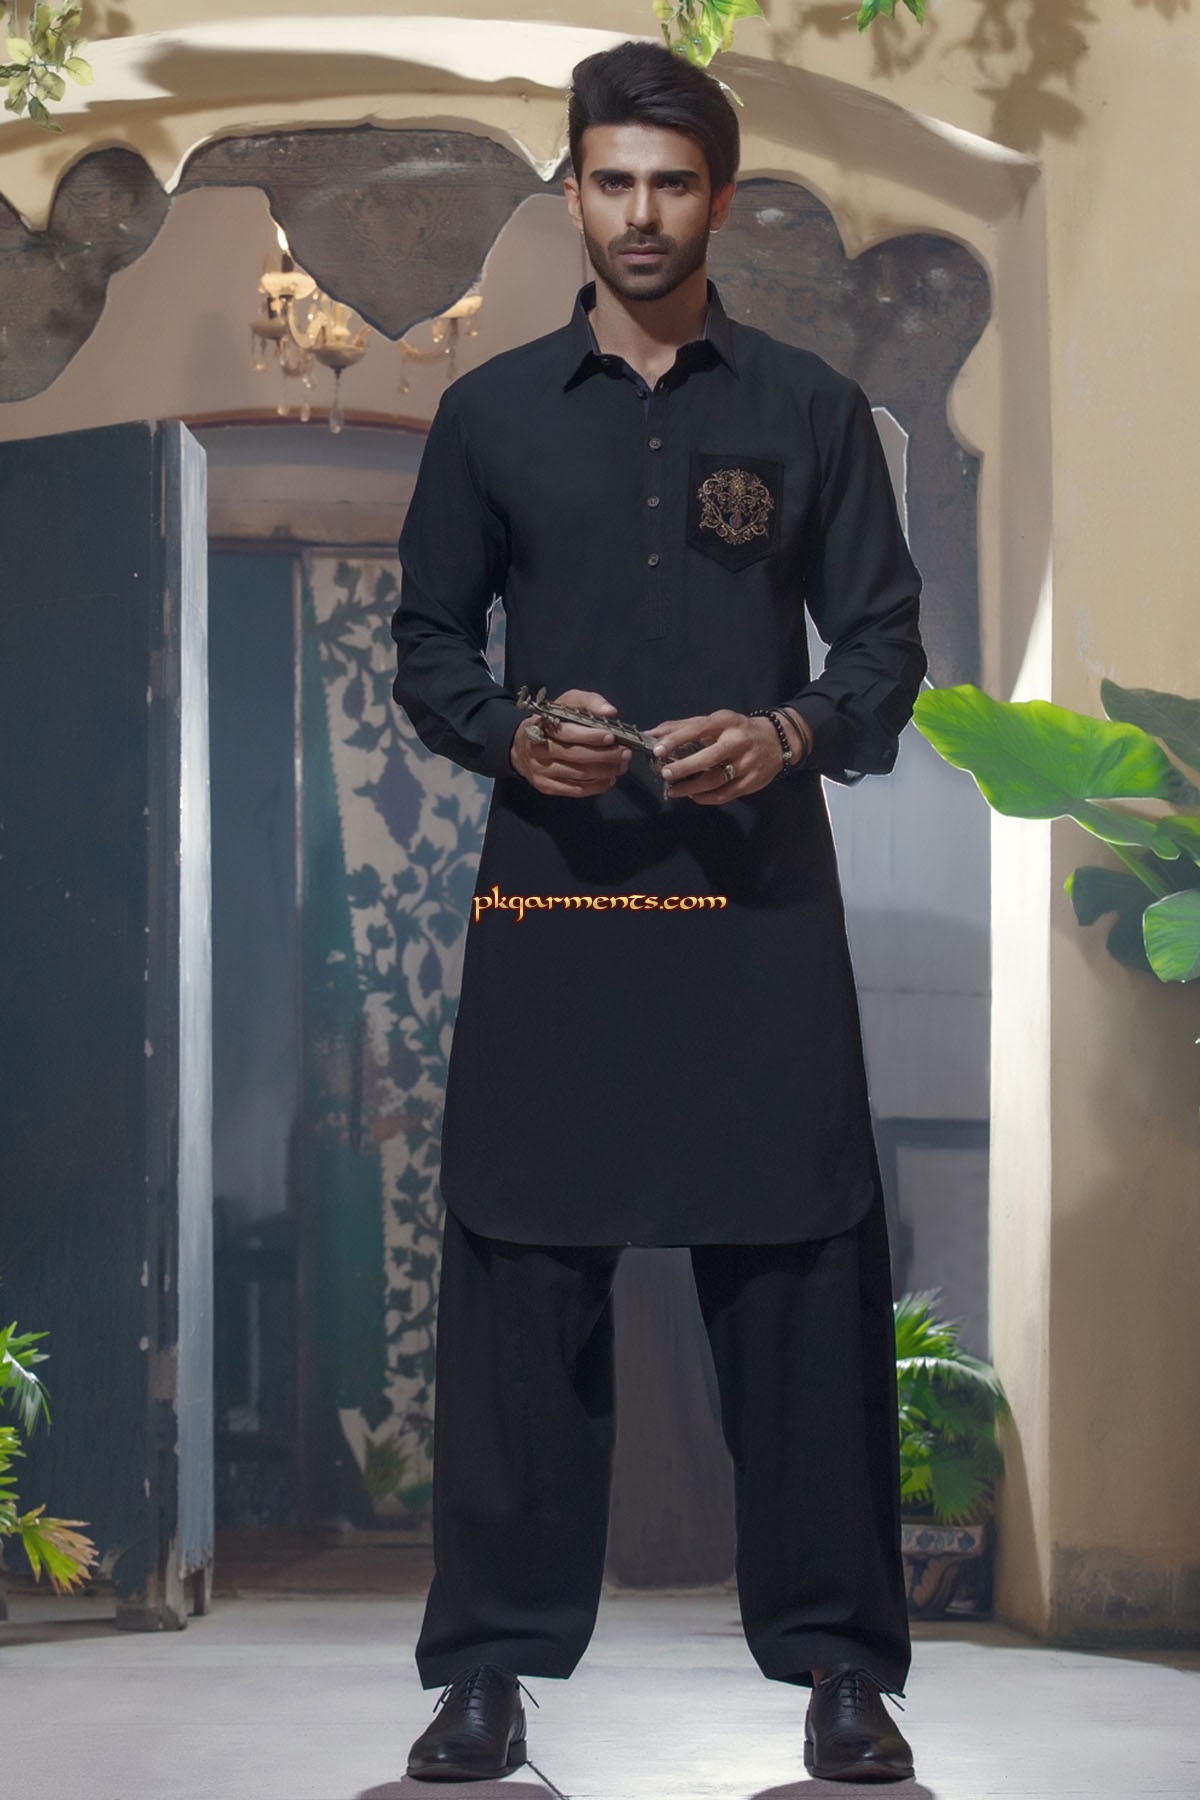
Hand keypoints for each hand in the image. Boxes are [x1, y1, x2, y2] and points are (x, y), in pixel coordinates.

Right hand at [509, 688, 632, 796]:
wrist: (520, 748)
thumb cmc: (549, 723)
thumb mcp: (564, 704)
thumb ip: (587, 702)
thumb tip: (610, 712)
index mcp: (542, 726)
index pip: (567, 732)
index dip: (591, 736)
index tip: (611, 737)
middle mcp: (539, 750)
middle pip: (576, 755)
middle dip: (604, 755)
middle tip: (625, 753)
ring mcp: (541, 771)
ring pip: (578, 774)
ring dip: (604, 772)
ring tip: (621, 766)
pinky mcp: (546, 786)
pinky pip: (575, 790)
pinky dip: (595, 786)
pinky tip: (609, 779)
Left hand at [648, 708, 802, 803]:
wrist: (777, 741)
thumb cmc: (737, 730)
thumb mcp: (715, 722)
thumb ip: (683, 727)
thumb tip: (651, 734)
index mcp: (726, 722)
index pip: (698, 729)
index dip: (676, 739)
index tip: (657, 749)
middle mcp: (738, 741)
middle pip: (709, 757)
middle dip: (685, 767)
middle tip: (666, 775)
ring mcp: (747, 763)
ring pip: (716, 780)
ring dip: (691, 787)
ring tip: (673, 790)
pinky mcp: (751, 782)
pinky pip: (724, 794)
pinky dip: (705, 797)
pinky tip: (693, 795)